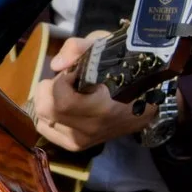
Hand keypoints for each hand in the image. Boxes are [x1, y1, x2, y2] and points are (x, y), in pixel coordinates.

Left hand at [29, 32, 155, 156]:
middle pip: (46, 111)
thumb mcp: (105, 46)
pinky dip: (48, 116)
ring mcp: (83, 141)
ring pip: (42, 121)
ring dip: (48, 102)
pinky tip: (62, 107)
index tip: (75, 72)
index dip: (61, 80)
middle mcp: (91, 129)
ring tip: (67, 93)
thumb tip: (56, 66)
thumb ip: (77, 48)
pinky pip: (47, 131)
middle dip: (49, 89)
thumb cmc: (126, 68)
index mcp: (102, 108)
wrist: (149, 99)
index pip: (62, 101)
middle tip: (66, 81)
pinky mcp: (78, 146)